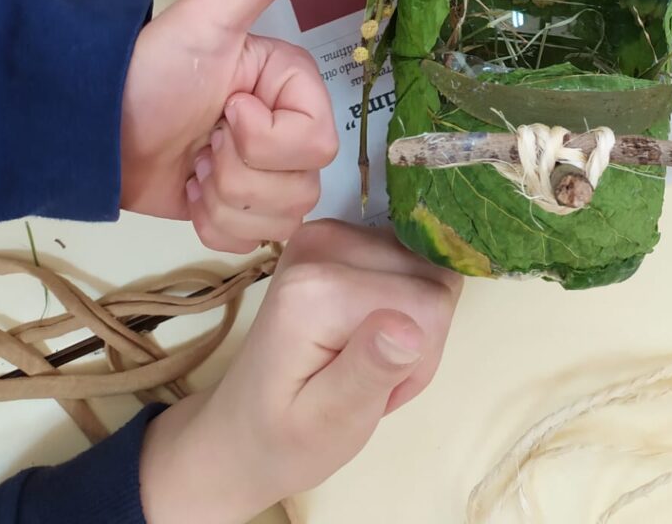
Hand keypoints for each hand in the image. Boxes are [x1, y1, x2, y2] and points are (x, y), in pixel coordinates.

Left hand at [121, 0, 338, 252]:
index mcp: (292, 87)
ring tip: (192, 163)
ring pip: (280, 218)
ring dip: (223, 199)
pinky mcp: (234, 210)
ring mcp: (262, 174)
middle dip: (239, 172)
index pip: (317, 141)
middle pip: (302, 185)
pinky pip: (252, 242)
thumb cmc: (151, 66)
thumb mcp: (213, 15)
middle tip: (202, 141)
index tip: (226, 111)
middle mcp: (286, 129)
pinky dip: (213, 224)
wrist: (90, 122)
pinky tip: (188, 189)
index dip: (267, 138)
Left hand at [139, 220, 461, 523]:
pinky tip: (368, 335)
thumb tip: (410, 326)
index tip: (381, 392)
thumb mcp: (330, 424)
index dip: (422, 355)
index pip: (428, 302)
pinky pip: (408, 260)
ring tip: (367, 362)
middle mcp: (322, 243)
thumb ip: (369, 370)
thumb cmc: (286, 439)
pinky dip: (402, 303)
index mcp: (315, 289)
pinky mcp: (339, 236)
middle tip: (373, 381)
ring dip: (413, 320)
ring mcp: (330, 233)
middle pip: (429, 275)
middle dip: (419, 336)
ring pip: (424, 265)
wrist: (242, 429)